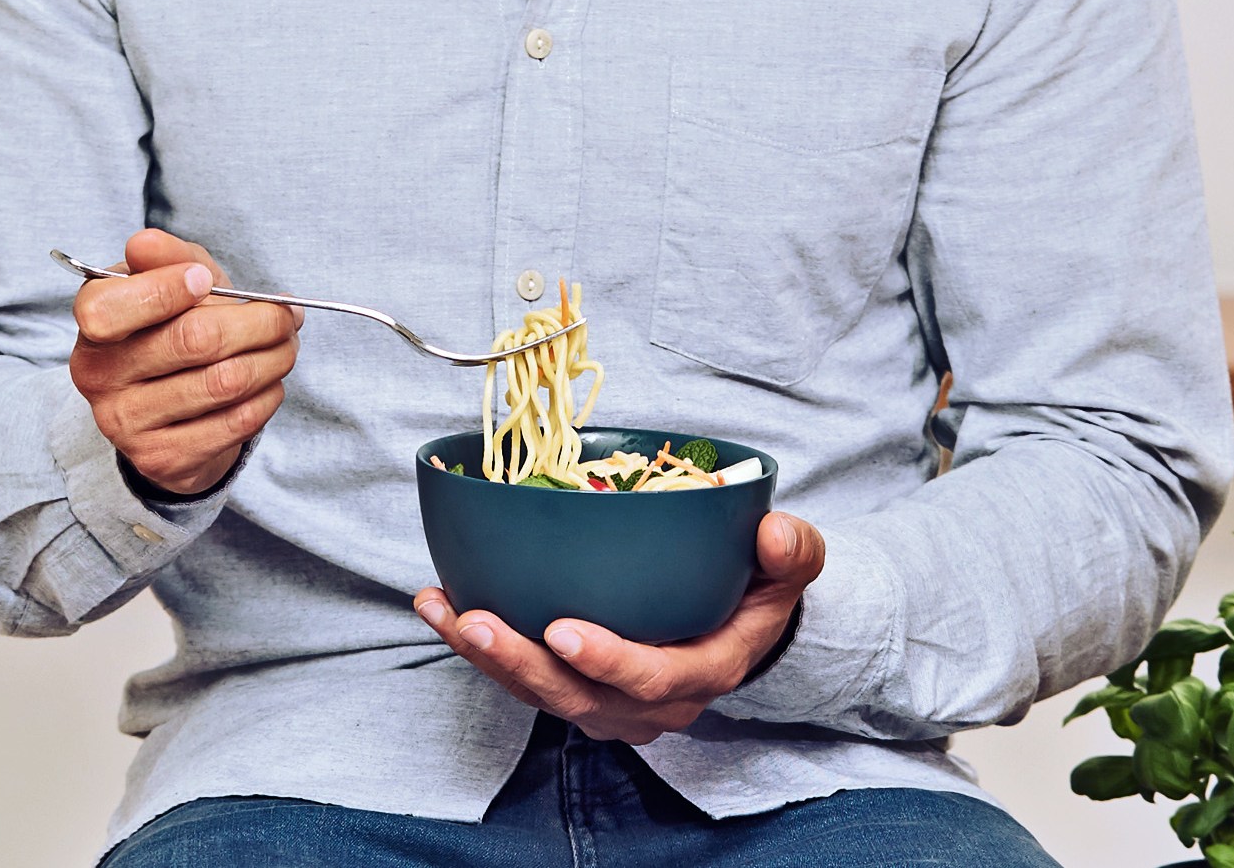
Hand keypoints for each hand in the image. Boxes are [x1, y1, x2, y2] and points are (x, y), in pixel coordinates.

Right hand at [67, 228, 299, 496]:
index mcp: (93, 321)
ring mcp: (126, 422)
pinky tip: (270, 382)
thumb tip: (145, 243)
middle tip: (287, 314)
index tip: (206, 281)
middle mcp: (98, 375)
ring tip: (287, 344)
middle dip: (259, 321)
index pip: (113, 308)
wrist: (165, 411)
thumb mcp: (168, 282)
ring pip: (224, 383)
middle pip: (194, 341)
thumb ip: (166, 257)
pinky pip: (234, 422)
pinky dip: (267, 396)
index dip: (167, 289)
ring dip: (274, 358)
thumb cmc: (170, 326)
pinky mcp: (161, 458)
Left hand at [413, 512, 824, 743]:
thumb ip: (793, 551)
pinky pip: (523, 677)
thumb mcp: (791, 566)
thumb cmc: (760, 586)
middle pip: (580, 698)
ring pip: (541, 693)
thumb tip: (774, 531)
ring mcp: (608, 702)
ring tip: (443, 612)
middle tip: (477, 621)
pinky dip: (479, 647)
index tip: (563, 630)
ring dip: (487, 657)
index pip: (655, 679)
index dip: (608, 662)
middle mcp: (651, 702)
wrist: (741, 621)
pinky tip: (440, 606)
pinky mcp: (576, 687)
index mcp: (706, 670)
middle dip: (523, 664)